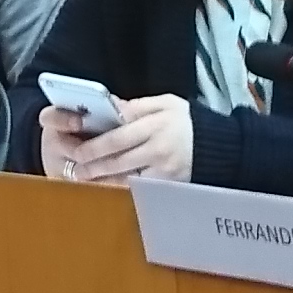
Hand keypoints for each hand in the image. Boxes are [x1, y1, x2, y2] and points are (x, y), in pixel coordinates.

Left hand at [47, 95, 192, 183]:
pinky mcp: (169, 185)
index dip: (95, 146)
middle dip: (94, 167)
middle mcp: (158, 150)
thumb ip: (137, 106)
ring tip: (85, 180)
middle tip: (75, 169)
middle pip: (119, 161)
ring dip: (103, 181)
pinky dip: (122, 188)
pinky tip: (108, 186)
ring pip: (126, 179)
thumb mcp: (165, 103)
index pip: (118, 138)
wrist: (218, 145)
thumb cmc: (186, 120)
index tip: (78, 151)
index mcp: (155, 125)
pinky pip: (140, 189)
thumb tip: (110, 108)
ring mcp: (164, 171)